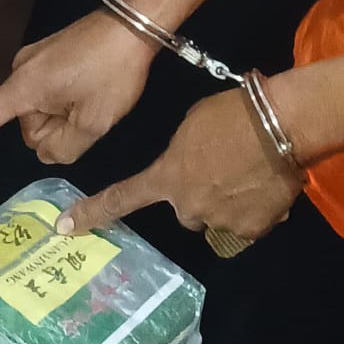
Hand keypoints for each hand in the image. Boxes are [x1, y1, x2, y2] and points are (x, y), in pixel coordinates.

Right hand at [0, 12, 155, 163]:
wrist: (133, 23)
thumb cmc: (112, 72)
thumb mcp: (94, 122)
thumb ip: (64, 148)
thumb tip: (46, 151)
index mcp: (23, 89)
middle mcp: (19, 73)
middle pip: (25, 125)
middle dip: (53, 130)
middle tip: (89, 114)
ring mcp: (33, 62)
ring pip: (40, 111)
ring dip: (63, 115)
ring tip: (94, 96)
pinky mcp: (47, 56)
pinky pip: (48, 93)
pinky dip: (67, 101)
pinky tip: (91, 89)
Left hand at [58, 86, 302, 240]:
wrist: (279, 126)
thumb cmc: (231, 114)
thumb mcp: (191, 126)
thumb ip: (183, 153)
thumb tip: (196, 168)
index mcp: (168, 178)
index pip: (122, 198)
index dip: (93, 213)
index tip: (64, 227)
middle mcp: (188, 206)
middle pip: (186, 209)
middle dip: (199, 195)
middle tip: (222, 170)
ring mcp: (220, 221)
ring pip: (219, 217)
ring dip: (230, 202)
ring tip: (251, 174)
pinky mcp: (252, 229)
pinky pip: (249, 223)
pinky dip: (256, 209)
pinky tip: (267, 185)